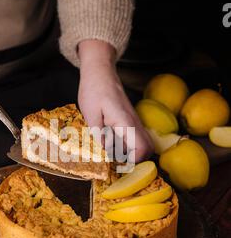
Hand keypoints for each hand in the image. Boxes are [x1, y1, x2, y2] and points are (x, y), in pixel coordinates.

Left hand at [78, 40, 153, 161]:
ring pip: (142, 144)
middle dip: (134, 160)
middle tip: (115, 161)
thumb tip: (106, 151)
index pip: (142, 149)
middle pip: (147, 150)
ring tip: (110, 151)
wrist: (100, 73)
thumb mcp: (90, 113)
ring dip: (129, 152)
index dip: (134, 162)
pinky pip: (135, 138)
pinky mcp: (130, 121)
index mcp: (126, 123)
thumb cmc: (94, 90)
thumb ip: (99, 134)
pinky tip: (110, 141)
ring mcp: (134, 122)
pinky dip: (126, 144)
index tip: (118, 165)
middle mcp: (135, 123)